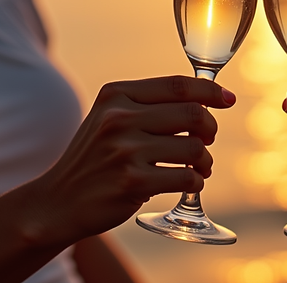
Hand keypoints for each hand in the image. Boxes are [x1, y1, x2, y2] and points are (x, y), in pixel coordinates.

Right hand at [27, 76, 235, 245]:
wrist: (58, 202)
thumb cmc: (95, 159)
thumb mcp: (109, 118)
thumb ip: (148, 105)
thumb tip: (204, 98)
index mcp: (115, 95)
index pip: (177, 85)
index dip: (210, 90)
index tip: (227, 98)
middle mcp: (119, 118)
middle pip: (192, 114)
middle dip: (210, 128)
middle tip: (208, 140)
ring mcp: (125, 151)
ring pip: (194, 148)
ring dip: (205, 160)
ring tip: (200, 167)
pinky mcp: (133, 182)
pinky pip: (187, 177)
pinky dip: (197, 181)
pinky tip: (190, 182)